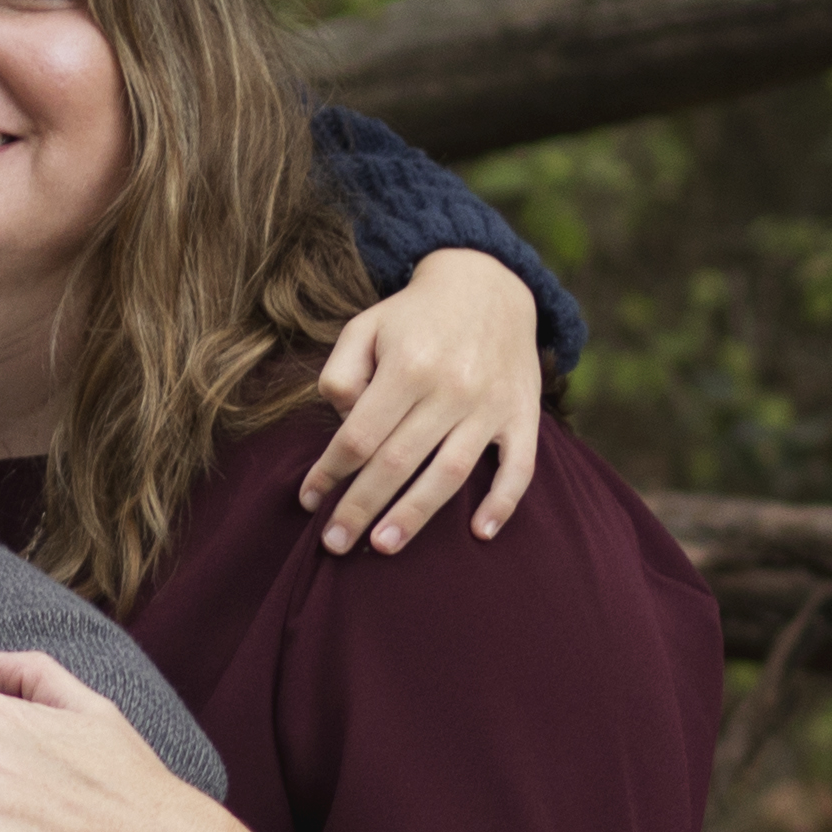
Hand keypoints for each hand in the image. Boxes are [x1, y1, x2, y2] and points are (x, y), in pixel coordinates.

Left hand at [302, 248, 545, 551]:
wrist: (488, 285)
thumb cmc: (413, 316)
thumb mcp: (364, 327)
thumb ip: (341, 374)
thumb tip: (343, 424)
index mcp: (408, 365)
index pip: (359, 435)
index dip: (329, 472)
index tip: (308, 500)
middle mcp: (451, 387)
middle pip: (398, 462)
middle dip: (361, 507)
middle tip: (335, 543)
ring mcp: (490, 405)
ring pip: (451, 473)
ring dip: (416, 515)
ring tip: (383, 546)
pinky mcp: (522, 415)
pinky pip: (519, 466)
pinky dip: (503, 503)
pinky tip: (480, 533)